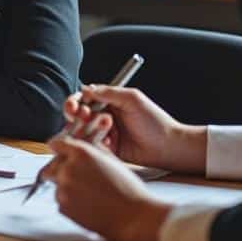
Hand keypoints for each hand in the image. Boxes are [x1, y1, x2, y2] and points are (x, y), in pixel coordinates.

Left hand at [45, 137, 170, 240]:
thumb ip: (93, 150)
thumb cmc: (128, 188)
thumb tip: (83, 145)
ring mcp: (63, 189)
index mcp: (81, 153)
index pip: (57, 144)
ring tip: (91, 195)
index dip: (60, 149)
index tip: (61, 154)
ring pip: (57, 185)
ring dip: (68, 188)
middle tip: (79, 180)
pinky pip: (61, 202)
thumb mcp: (112, 160)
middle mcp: (68, 169)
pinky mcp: (63, 207)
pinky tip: (89, 205)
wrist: (133, 217)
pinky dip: (71, 203)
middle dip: (61, 171)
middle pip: (52, 167)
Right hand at [63, 85, 198, 170]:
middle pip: (78, 117)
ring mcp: (104, 134)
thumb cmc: (154, 120)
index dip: (75, 103)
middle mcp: (103, 117)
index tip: (74, 107)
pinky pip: (92, 148)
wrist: (167, 146)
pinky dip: (98, 144)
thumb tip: (85, 89)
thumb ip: (108, 92)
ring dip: (90, 130)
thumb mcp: (132, 99)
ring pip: (83, 133)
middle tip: (84, 117)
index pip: (83, 100)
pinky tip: (111, 144)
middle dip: (76, 117)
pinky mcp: (107, 151)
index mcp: (108, 102)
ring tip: (108, 129)